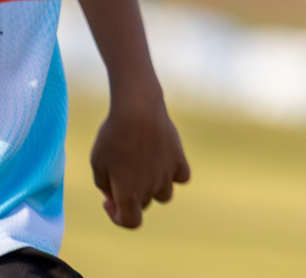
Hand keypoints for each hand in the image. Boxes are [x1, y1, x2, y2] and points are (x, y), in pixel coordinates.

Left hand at [90, 96, 190, 226]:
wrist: (138, 110)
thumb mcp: (97, 164)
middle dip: (131, 196)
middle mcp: (151, 189)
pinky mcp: (179, 159)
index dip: (117, 217)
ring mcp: (168, 174)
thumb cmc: (112, 137)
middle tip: (119, 175)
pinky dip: (173, 175)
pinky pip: (181, 177)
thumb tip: (118, 195)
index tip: (109, 200)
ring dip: (152, 188)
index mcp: (128, 194)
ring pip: (164, 194)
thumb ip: (106, 186)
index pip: (131, 222)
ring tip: (141, 169)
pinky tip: (162, 163)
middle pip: (144, 204)